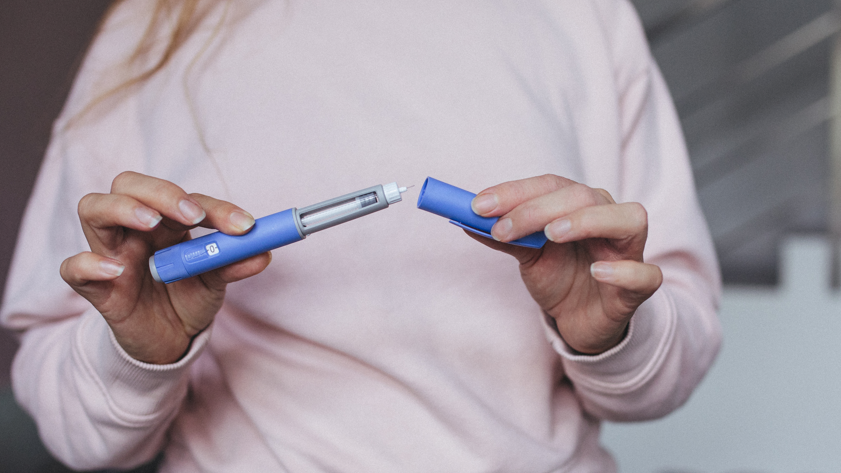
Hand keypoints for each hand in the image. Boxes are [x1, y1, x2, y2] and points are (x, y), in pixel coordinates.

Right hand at [60, 172, 271, 363]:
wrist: (168, 342)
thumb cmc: (188, 299)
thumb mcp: (215, 283)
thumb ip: (233, 264)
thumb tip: (263, 253)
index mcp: (167, 221)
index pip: (185, 199)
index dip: (215, 208)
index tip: (245, 227)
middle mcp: (135, 229)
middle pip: (129, 185)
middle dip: (161, 192)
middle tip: (192, 215)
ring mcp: (111, 253)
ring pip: (93, 208)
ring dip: (123, 209)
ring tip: (152, 224)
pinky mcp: (95, 288)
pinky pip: (73, 268)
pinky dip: (90, 264)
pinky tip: (117, 271)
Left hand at [469, 174, 661, 354]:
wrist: (580, 321)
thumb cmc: (559, 277)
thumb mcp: (527, 255)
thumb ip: (504, 237)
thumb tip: (465, 219)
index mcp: (580, 204)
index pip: (551, 184)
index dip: (514, 192)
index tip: (478, 206)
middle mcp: (609, 217)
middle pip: (583, 196)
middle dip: (538, 208)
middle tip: (502, 228)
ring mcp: (628, 251)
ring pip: (629, 219)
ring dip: (587, 221)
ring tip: (551, 234)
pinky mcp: (638, 288)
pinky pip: (647, 274)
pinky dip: (625, 271)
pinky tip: (598, 271)